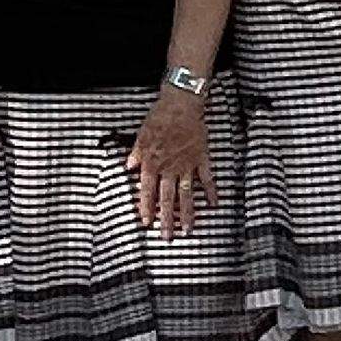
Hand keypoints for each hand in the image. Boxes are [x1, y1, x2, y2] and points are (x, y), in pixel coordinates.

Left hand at [129, 87, 212, 232]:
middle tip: (167, 237)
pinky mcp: (201, 158)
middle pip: (167, 198)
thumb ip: (135, 154)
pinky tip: (214, 205)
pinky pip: (207, 178)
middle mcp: (169, 168)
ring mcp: (187, 165)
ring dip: (187, 213)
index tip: (146, 223)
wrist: (182, 103)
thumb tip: (127, 167)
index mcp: (152, 162)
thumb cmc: (160, 117)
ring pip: (187, 194)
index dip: (146, 208)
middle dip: (167, 219)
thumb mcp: (141, 135)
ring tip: (188, 230)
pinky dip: (211, 192)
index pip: (147, 191)